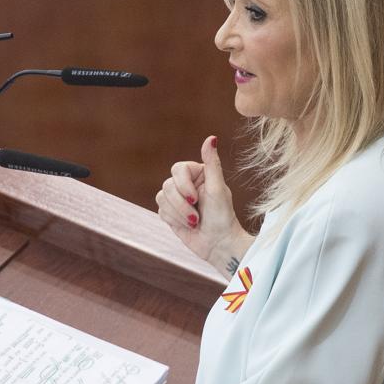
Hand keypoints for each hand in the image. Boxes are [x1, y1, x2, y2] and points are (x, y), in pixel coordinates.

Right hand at [156, 136, 251, 272]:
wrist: (219, 245)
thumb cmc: (223, 216)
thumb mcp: (218, 188)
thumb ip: (212, 163)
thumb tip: (212, 138)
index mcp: (198, 174)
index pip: (177, 169)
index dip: (183, 184)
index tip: (195, 199)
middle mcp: (186, 184)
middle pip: (167, 185)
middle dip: (181, 204)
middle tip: (196, 215)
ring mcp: (177, 199)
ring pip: (161, 198)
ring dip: (178, 214)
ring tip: (194, 222)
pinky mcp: (170, 213)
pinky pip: (160, 211)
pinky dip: (174, 220)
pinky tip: (187, 226)